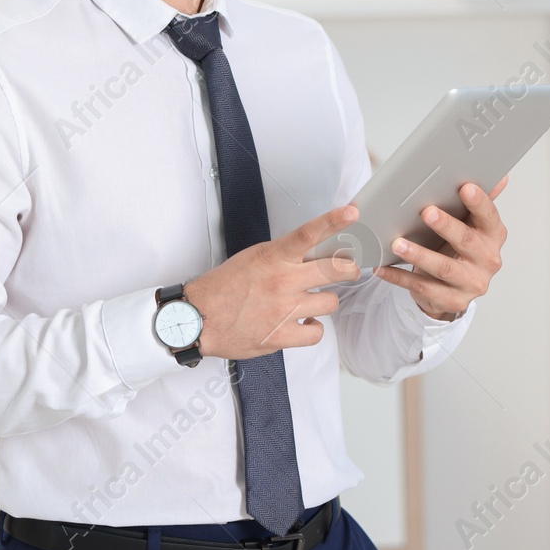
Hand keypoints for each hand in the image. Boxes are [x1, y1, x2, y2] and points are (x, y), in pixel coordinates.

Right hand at [183, 205, 361, 359]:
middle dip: (349, 268)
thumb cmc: (221, 288)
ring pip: (331, 302)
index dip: (332, 221)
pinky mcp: (282, 336)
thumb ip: (281, 256)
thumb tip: (308, 254)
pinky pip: (317, 332)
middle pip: (335, 270)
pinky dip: (312, 328)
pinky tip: (304, 323)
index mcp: (273, 257)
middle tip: (349, 269)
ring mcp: (285, 310)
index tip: (351, 213)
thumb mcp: (251, 258)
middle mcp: (283, 281)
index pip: (308, 233)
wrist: (198, 318)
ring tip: (313, 301)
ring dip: (325, 300)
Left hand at [375, 176, 507, 320]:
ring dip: (419, 254)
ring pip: (444, 268)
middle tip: (426, 212)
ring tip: (397, 243)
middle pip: (466, 241)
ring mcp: (471, 283)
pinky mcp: (452, 300)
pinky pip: (422, 288)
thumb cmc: (459, 246)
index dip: (479, 202)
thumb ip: (478, 203)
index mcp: (493, 236)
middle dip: (446, 226)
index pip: (489, 217)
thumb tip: (500, 177)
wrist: (455, 287)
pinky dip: (400, 277)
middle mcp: (488, 260)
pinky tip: (382, 268)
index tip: (465, 187)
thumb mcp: (470, 224)